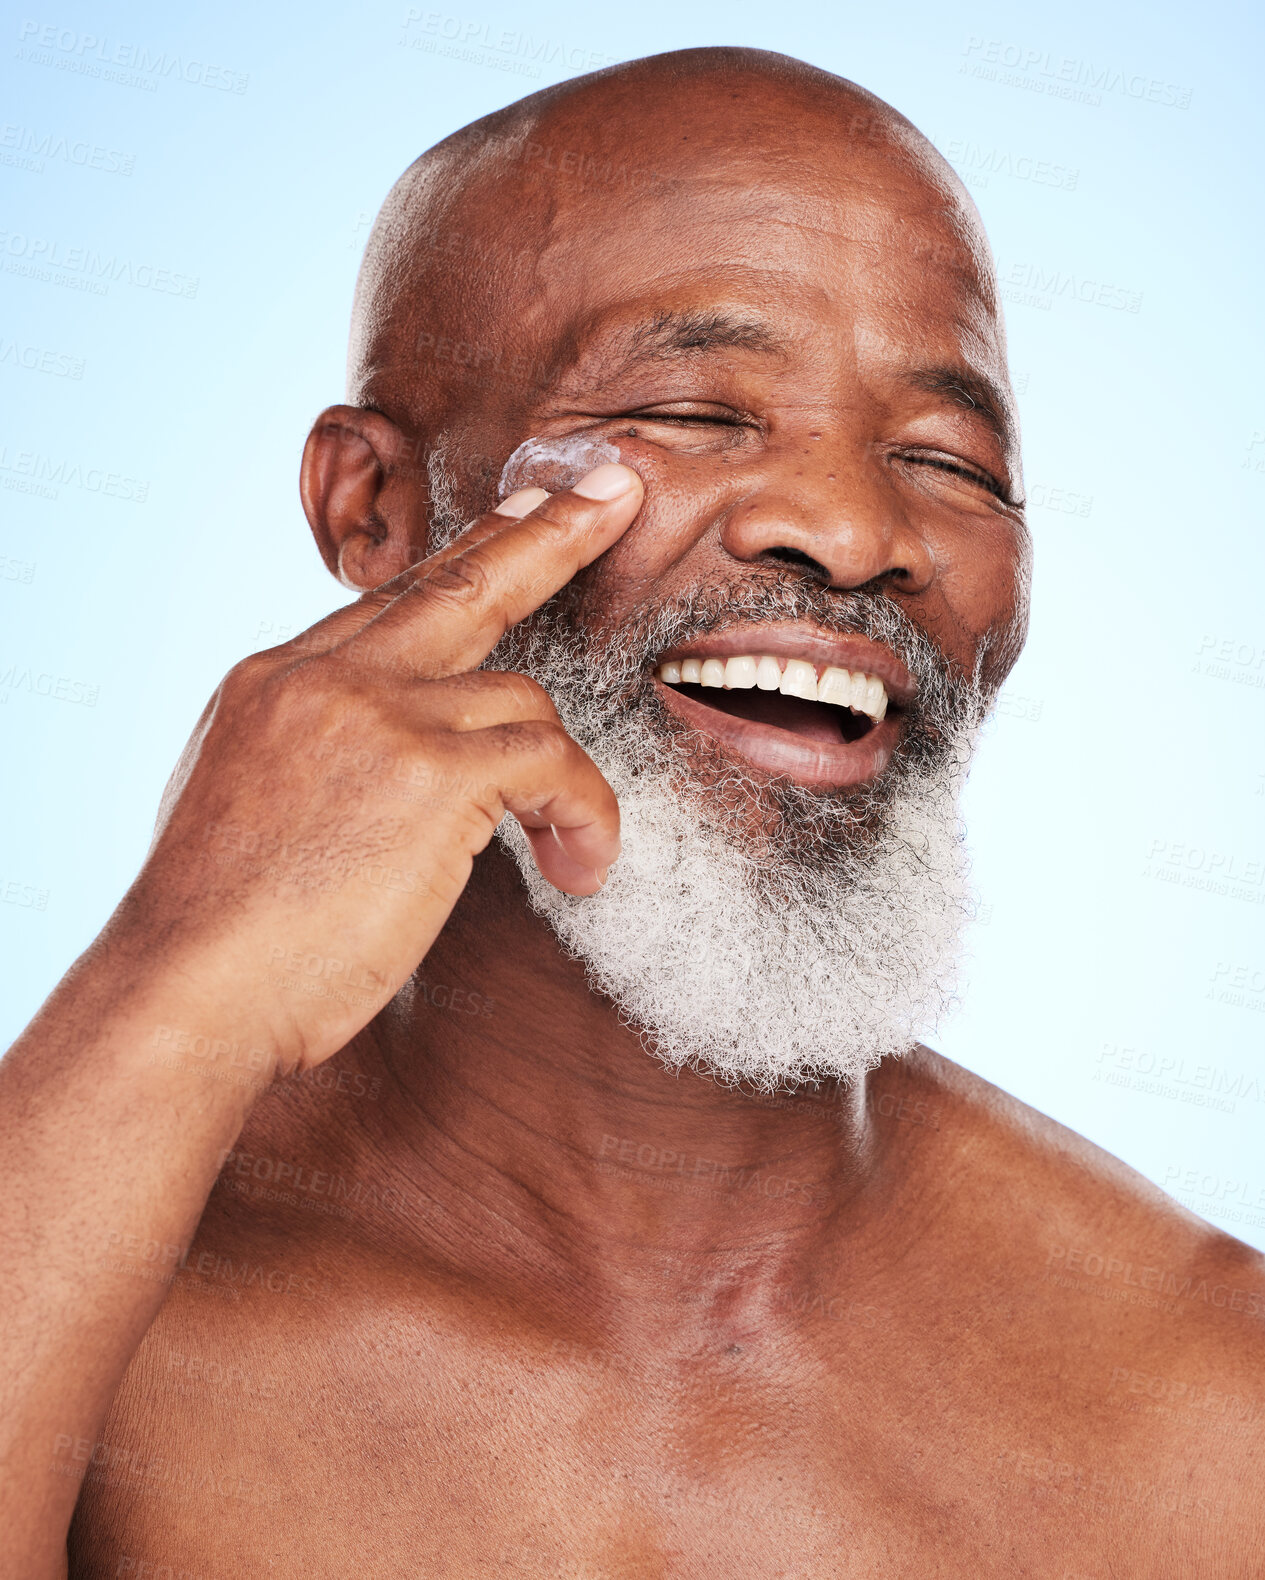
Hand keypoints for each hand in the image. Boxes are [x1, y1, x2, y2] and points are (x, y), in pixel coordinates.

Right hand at [121, 462, 642, 1070]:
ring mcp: (378, 713)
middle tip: (617, 488)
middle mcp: (326, 677)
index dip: (469, 558)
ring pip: (524, 701)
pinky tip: (580, 867)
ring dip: (563, 780)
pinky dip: (584, 815)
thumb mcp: (242, 803)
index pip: (392, 601)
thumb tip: (372, 761)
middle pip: (462, 581)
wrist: (187, 992)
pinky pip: (554, 765)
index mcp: (276, 680)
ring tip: (569, 852)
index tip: (525, 512)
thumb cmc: (220, 934)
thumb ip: (311, 752)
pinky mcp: (431, 771)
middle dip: (550, 532)